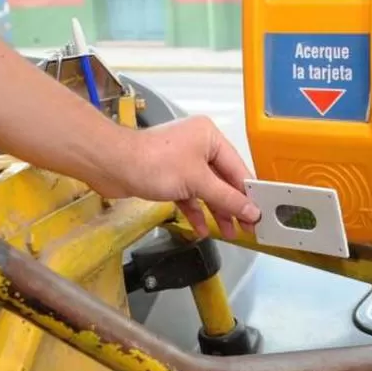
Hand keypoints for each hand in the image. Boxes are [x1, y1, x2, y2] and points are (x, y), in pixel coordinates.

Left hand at [96, 116, 260, 239]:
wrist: (111, 164)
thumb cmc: (157, 165)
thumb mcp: (198, 182)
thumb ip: (227, 198)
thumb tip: (253, 213)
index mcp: (210, 137)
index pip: (237, 168)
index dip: (249, 194)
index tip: (260, 215)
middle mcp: (199, 145)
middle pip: (223, 179)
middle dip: (232, 205)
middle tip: (247, 229)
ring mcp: (182, 159)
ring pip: (206, 188)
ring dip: (215, 211)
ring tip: (229, 233)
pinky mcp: (167, 174)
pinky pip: (188, 193)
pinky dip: (195, 209)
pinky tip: (201, 229)